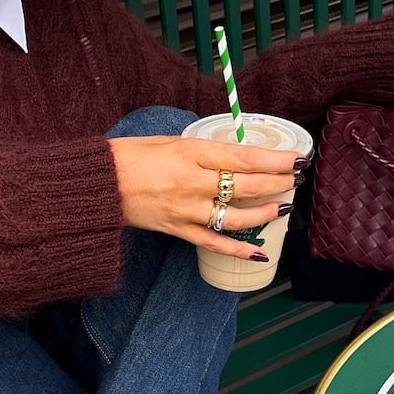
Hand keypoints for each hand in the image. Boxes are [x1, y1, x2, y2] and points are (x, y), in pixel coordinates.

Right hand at [109, 135, 305, 262]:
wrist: (97, 185)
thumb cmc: (130, 155)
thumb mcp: (170, 141)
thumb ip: (203, 151)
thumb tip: (234, 156)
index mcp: (191, 154)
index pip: (243, 158)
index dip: (274, 160)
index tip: (296, 158)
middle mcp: (193, 183)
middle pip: (246, 186)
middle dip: (277, 183)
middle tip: (295, 179)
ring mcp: (186, 210)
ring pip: (236, 216)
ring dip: (265, 213)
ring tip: (283, 207)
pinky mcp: (177, 230)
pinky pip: (214, 243)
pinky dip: (238, 249)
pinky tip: (259, 253)